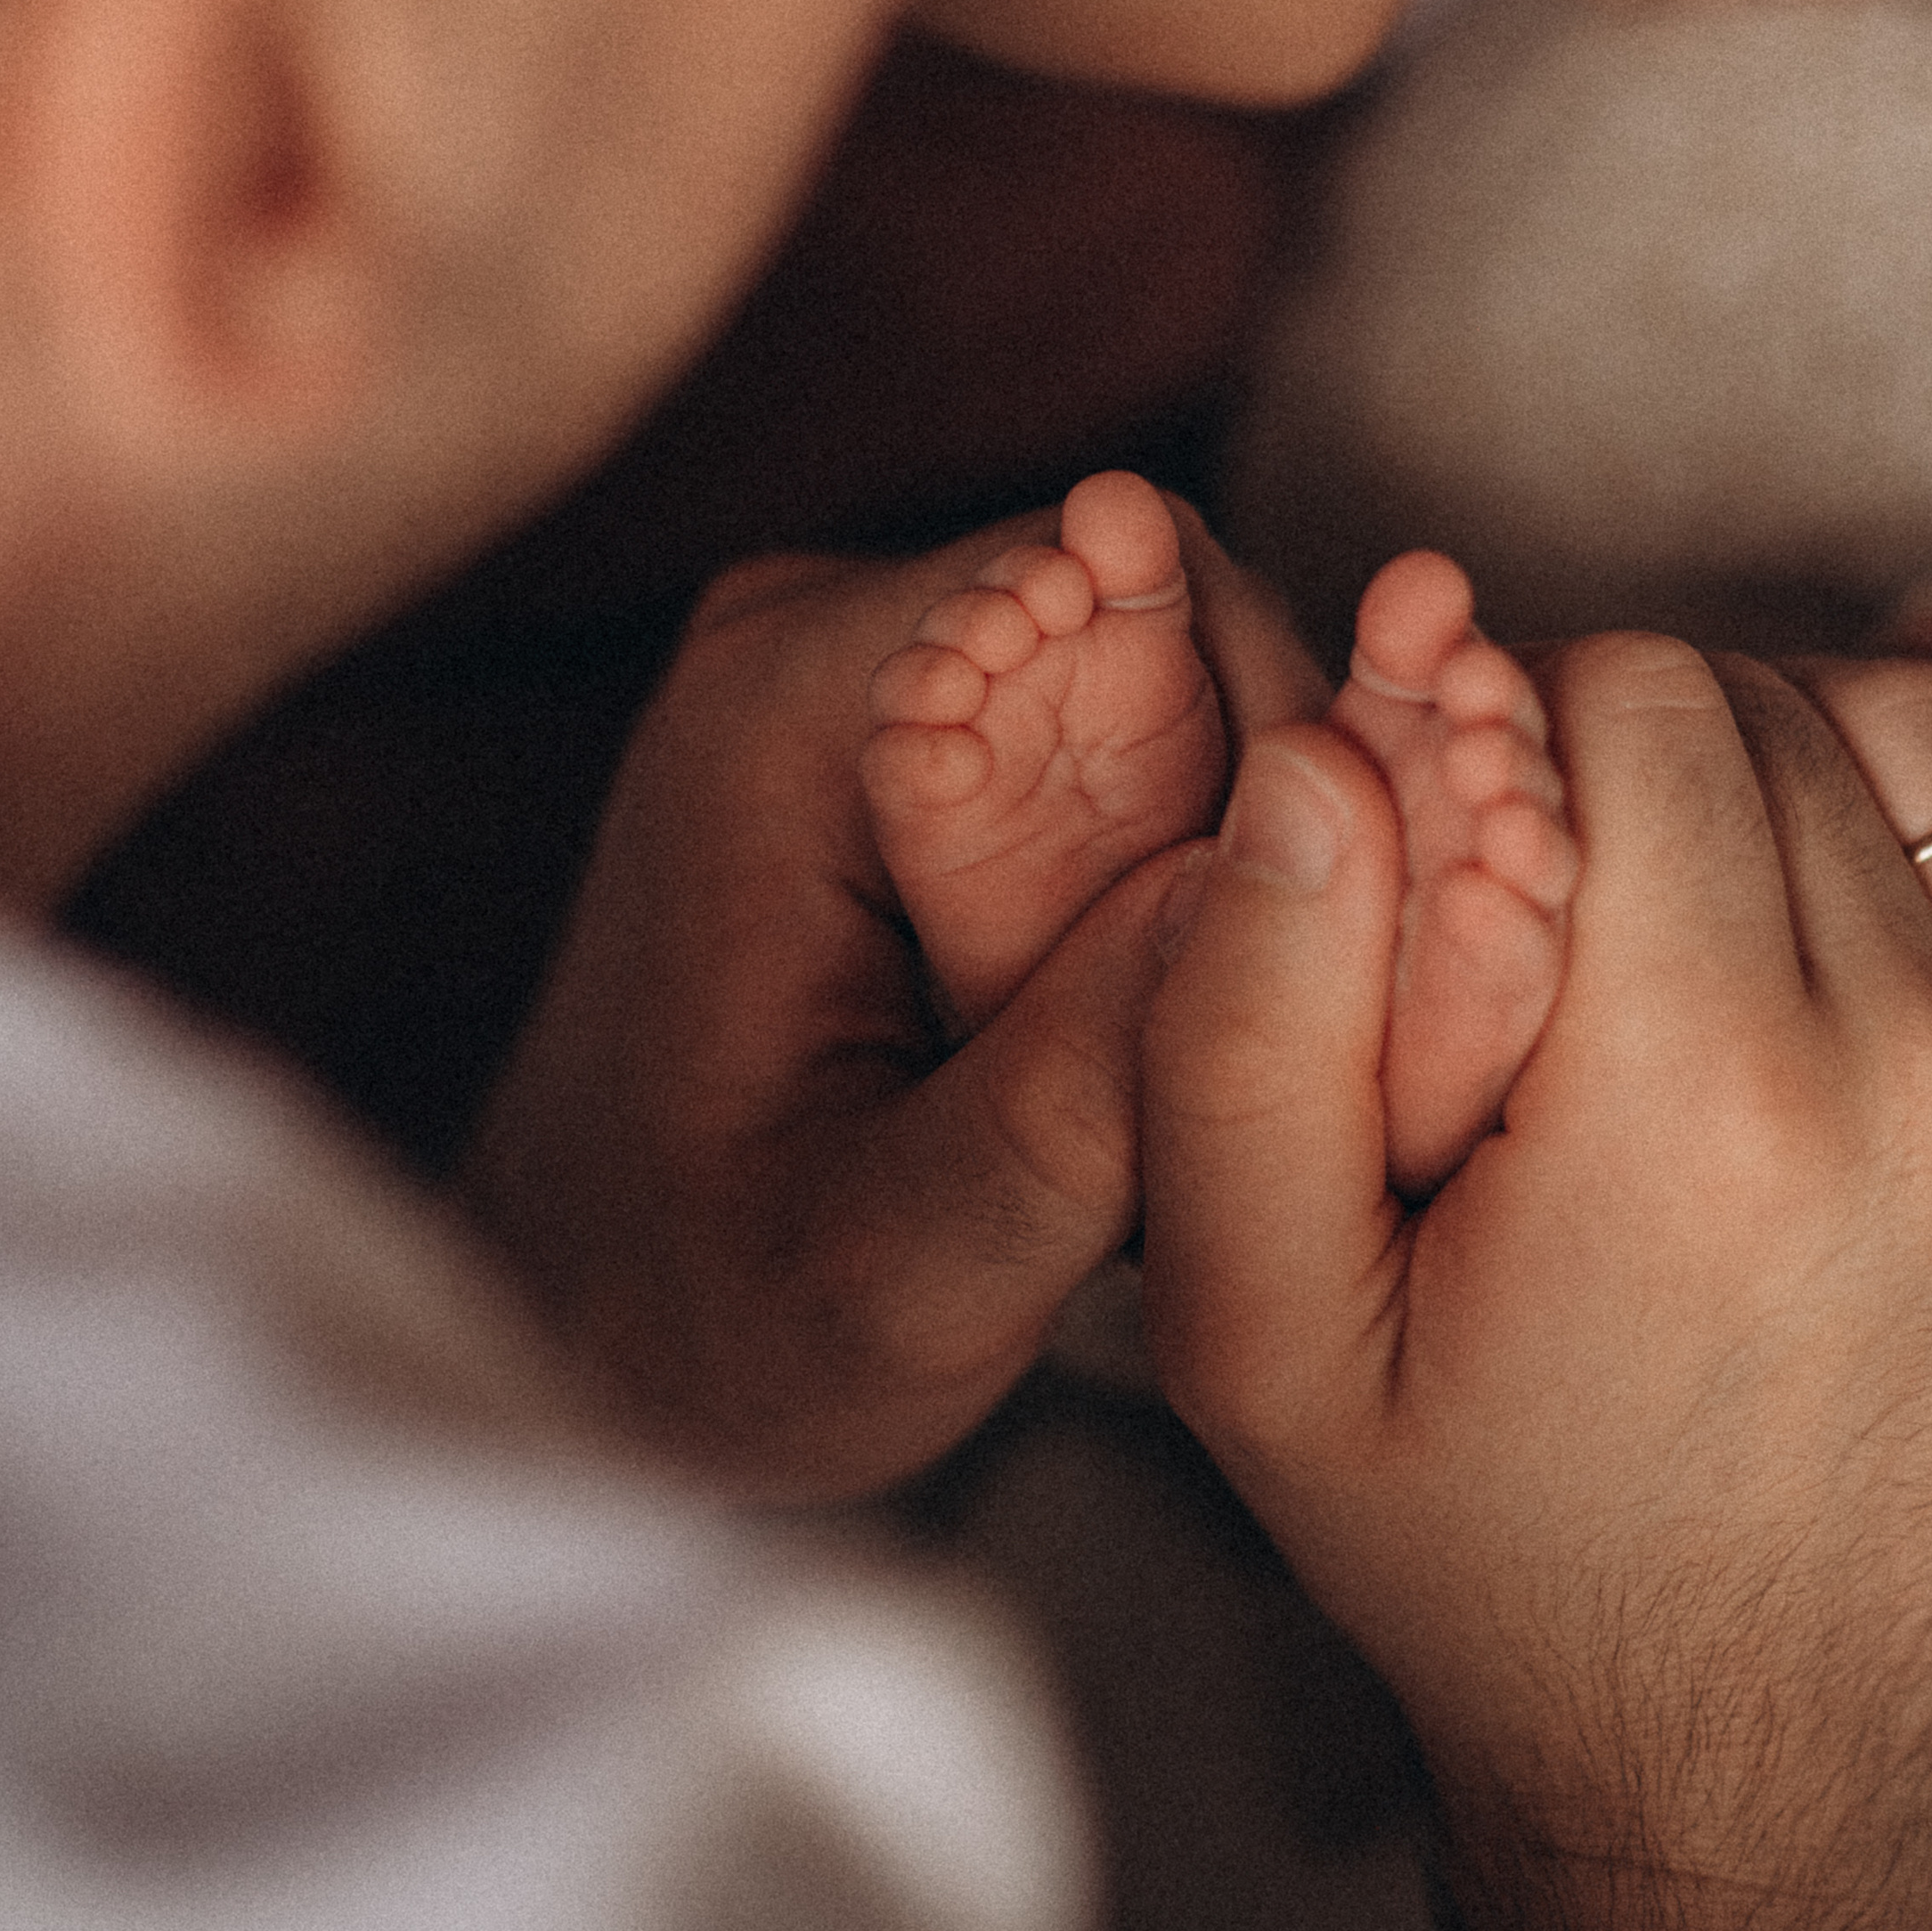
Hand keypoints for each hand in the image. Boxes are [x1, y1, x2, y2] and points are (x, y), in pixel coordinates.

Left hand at [460, 503, 1322, 1500]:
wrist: (581, 1341)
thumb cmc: (705, 1325)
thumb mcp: (896, 1273)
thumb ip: (1071, 1098)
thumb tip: (1268, 880)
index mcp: (788, 706)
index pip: (1133, 589)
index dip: (1291, 740)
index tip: (1350, 949)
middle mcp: (814, 634)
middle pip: (1167, 619)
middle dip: (1284, 807)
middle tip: (1327, 1032)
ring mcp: (861, 674)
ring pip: (1170, 682)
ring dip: (1249, 850)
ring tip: (1265, 1050)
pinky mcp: (912, 739)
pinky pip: (1119, 744)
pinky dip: (1190, 873)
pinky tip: (1200, 1029)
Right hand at [1142, 620, 1931, 1930]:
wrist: (1755, 1770)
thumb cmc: (1493, 1551)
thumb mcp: (1259, 1336)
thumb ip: (1241, 1032)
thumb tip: (1313, 762)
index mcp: (1700, 1107)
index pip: (1616, 694)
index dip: (1503, 734)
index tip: (1466, 860)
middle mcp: (1931, 1072)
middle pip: (1761, 698)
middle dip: (1624, 744)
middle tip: (1557, 893)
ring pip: (1926, 718)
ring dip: (1791, 736)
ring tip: (1696, 864)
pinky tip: (1927, 726)